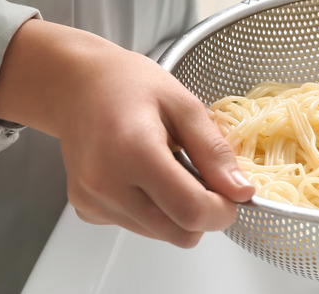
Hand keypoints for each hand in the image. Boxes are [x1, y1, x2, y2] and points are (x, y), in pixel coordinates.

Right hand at [0, 19, 254, 246]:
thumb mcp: (185, 105)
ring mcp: (92, 200)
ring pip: (161, 234)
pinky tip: (146, 176)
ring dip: (178, 212)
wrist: (77, 84)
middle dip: (204, 213)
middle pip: (178, 232)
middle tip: (206, 178)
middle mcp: (106, 183)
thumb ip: (214, 151)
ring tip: (170, 168)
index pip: (191, 210)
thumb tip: (240, 190)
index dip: (223, 211)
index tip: (235, 195)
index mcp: (134, 151)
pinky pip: (138, 226)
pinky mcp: (87, 209)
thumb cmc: (128, 84)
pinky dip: (155, 210)